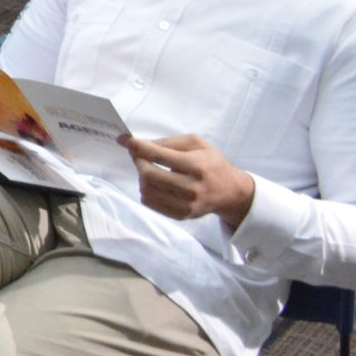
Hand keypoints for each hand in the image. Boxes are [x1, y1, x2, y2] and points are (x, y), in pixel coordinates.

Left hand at [123, 134, 257, 227]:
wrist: (230, 192)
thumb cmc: (212, 163)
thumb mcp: (198, 144)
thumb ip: (170, 142)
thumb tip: (143, 145)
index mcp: (196, 166)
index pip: (159, 155)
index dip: (137, 146)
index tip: (124, 139)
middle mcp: (191, 187)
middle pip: (149, 174)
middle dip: (137, 161)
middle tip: (137, 154)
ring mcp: (186, 205)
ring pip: (147, 189)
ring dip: (141, 176)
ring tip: (149, 168)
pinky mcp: (181, 215)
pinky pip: (150, 203)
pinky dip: (146, 190)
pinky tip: (154, 183)